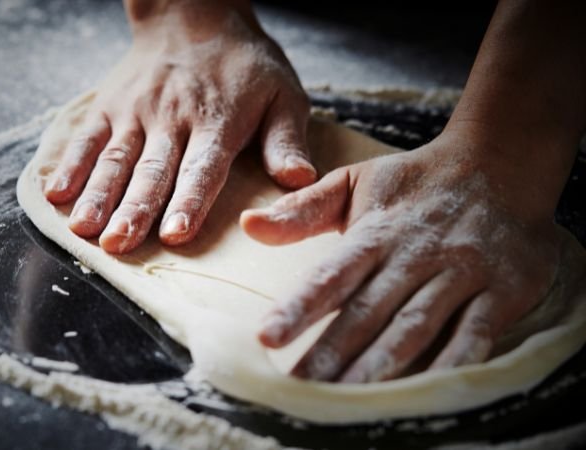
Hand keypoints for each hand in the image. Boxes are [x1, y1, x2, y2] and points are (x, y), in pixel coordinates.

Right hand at [44, 1, 315, 253]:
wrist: (195, 13)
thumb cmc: (243, 64)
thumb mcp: (282, 93)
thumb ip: (286, 139)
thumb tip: (300, 179)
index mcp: (216, 122)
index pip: (201, 168)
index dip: (188, 201)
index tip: (175, 233)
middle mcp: (171, 118)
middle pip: (152, 171)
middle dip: (134, 210)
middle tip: (118, 245)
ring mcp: (136, 112)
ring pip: (115, 159)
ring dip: (98, 195)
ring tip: (84, 228)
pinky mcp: (111, 106)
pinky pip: (87, 137)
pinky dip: (71, 165)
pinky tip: (56, 193)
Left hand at [241, 132, 563, 382]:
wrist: (504, 164)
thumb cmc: (416, 181)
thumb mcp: (355, 182)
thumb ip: (302, 210)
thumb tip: (247, 224)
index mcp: (375, 231)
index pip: (331, 275)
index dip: (299, 307)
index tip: (266, 338)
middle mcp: (415, 253)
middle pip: (368, 310)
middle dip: (332, 352)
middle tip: (300, 387)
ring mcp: (461, 272)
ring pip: (415, 326)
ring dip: (381, 364)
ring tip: (348, 396)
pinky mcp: (503, 290)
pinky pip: (476, 333)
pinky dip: (452, 363)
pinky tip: (425, 391)